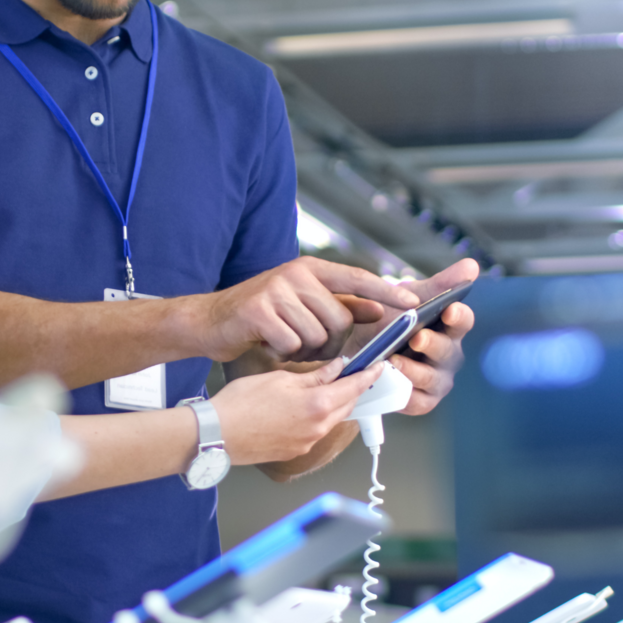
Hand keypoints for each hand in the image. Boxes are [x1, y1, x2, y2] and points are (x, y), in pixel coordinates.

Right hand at [195, 257, 419, 364]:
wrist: (209, 322)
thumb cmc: (261, 317)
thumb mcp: (301, 305)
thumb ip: (339, 305)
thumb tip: (376, 309)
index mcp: (311, 269)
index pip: (357, 278)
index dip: (386, 291)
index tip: (413, 302)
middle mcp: (296, 274)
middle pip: (340, 320)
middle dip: (329, 343)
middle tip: (307, 345)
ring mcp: (276, 290)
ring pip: (317, 335)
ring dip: (305, 350)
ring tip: (285, 342)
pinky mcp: (258, 310)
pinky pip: (292, 344)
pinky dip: (284, 353)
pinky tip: (270, 345)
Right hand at [210, 358, 381, 464]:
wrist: (217, 435)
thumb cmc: (241, 404)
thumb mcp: (281, 379)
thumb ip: (314, 376)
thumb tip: (337, 369)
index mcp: (318, 405)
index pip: (354, 387)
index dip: (369, 375)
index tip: (378, 366)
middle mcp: (318, 428)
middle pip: (347, 405)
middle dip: (353, 389)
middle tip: (355, 373)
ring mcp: (307, 443)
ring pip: (332, 419)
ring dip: (335, 403)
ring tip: (328, 387)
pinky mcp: (294, 450)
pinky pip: (316, 430)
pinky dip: (318, 416)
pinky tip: (304, 406)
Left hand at [342, 259, 479, 416]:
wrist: (359, 347)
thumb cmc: (393, 321)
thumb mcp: (410, 298)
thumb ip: (439, 285)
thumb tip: (472, 265)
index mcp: (449, 328)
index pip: (462, 321)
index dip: (458, 316)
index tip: (450, 309)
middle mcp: (447, 355)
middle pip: (447, 351)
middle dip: (433, 344)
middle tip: (417, 337)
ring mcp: (436, 379)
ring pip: (432, 378)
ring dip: (414, 370)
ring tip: (395, 360)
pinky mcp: (422, 400)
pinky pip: (417, 401)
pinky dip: (404, 393)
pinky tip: (392, 383)